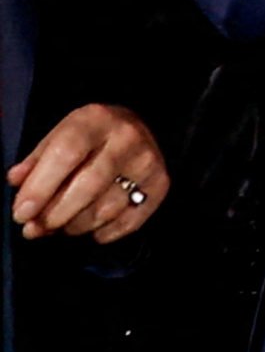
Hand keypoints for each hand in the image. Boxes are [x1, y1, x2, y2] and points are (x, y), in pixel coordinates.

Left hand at [8, 105, 164, 243]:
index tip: (21, 213)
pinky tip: (92, 230)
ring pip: (108, 207)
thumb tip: (16, 183)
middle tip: (35, 229)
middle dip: (56, 213)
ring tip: (62, 226)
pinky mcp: (161, 183)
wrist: (135, 127)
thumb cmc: (88, 136)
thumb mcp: (58, 136)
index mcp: (95, 119)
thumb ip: (35, 161)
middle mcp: (127, 138)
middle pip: (88, 185)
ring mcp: (147, 162)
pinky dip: (106, 232)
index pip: (66, 154)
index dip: (40, 187)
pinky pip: (131, 220)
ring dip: (77, 225)